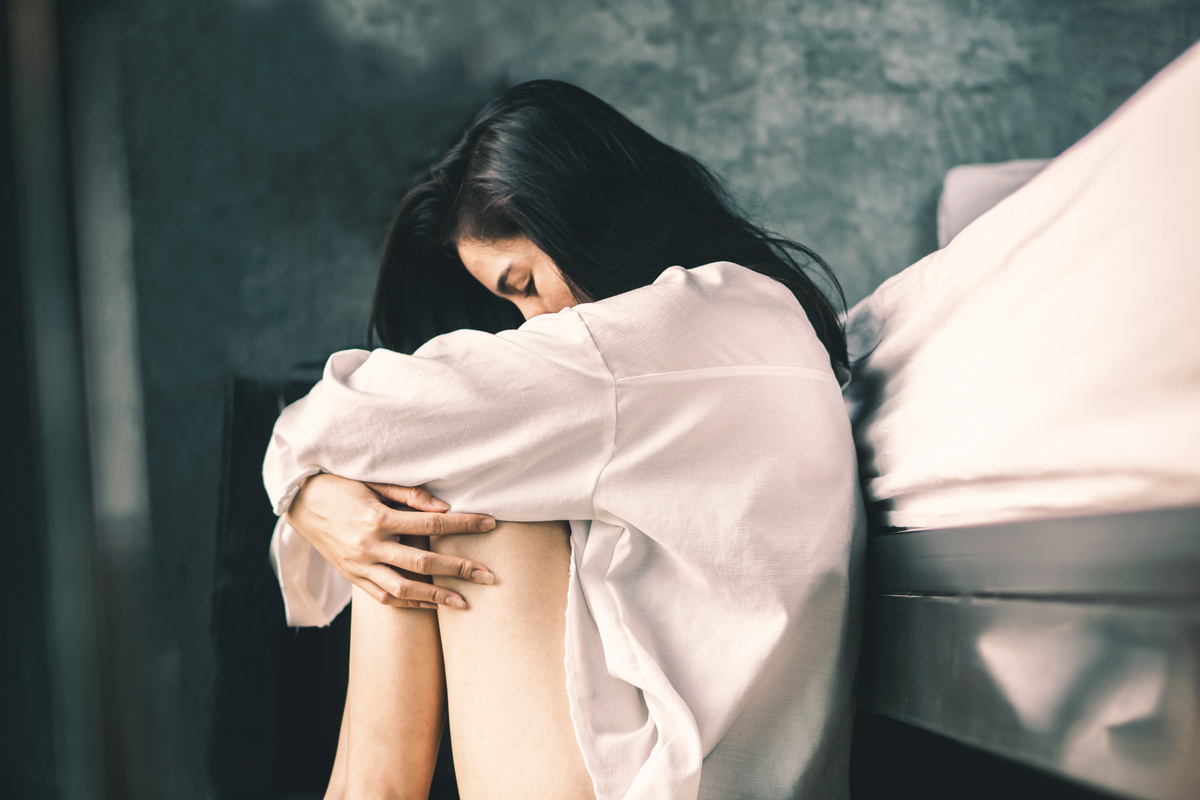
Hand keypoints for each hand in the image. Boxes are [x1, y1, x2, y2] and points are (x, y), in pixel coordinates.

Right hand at [285, 473, 496, 608]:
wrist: (300, 503)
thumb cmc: (341, 486)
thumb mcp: (373, 482)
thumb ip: (409, 495)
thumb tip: (445, 507)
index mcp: (378, 519)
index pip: (432, 522)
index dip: (464, 524)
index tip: (490, 523)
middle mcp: (370, 546)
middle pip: (424, 562)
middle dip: (459, 569)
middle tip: (489, 576)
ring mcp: (360, 566)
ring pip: (404, 589)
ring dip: (437, 597)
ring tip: (464, 603)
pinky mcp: (353, 577)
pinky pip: (384, 597)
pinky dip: (410, 604)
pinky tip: (431, 605)